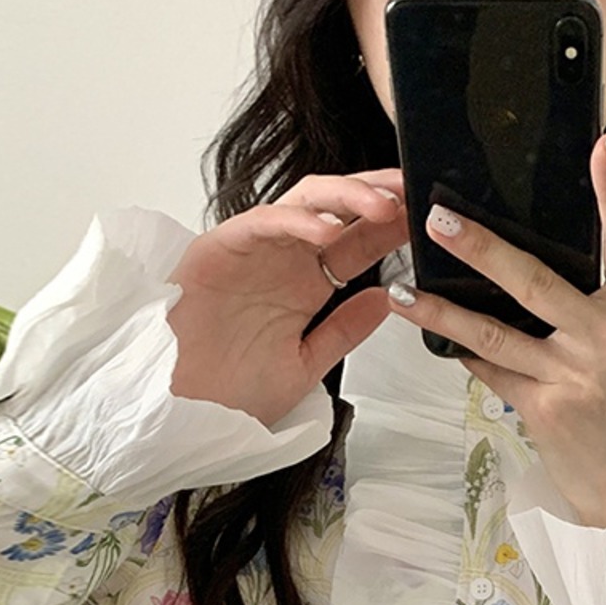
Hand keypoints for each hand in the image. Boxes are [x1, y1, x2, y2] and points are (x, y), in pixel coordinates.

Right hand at [166, 169, 409, 426]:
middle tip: (416, 190)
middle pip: (337, 209)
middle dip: (379, 194)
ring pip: (305, 202)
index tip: (427, 218)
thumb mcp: (305, 367)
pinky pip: (263, 222)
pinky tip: (329, 230)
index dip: (393, 226)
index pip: (357, 242)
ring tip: (385, 206)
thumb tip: (388, 299)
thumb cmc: (229, 394)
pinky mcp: (219, 248)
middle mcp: (282, 261)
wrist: (179, 414)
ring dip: (347, 197)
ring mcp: (253, 251)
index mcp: (305, 285)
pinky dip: (298, 222)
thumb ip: (344, 332)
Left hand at [385, 132, 605, 527]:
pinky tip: (435, 337)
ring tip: (403, 290)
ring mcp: (578, 374)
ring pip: (496, 332)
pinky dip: (463, 354)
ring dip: (443, 310)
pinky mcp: (547, 408)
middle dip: (481, 248)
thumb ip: (589, 299)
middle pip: (537, 281)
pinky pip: (491, 371)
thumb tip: (519, 251)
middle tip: (436, 217)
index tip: (604, 144)